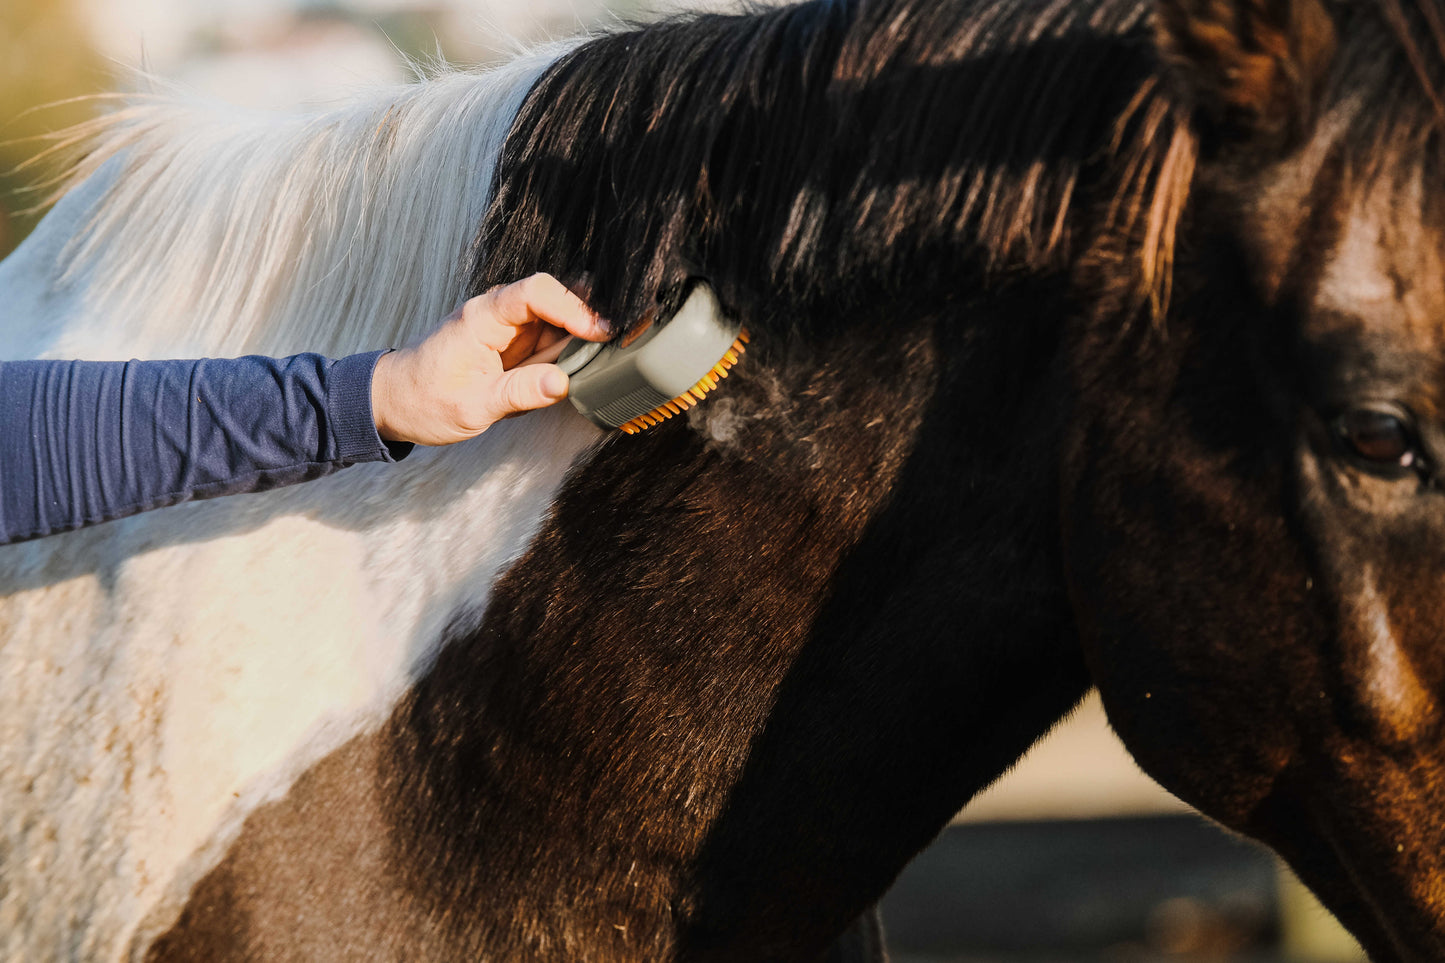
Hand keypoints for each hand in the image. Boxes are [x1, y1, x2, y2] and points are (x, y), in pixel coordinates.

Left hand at [371, 274, 608, 445]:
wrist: (393, 402)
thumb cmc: (423, 400)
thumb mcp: (472, 407)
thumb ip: (519, 393)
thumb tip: (561, 383)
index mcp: (482, 318)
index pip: (536, 292)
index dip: (573, 307)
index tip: (599, 332)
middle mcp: (497, 315)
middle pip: (555, 302)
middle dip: (587, 320)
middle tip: (618, 342)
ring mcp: (507, 329)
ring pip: (557, 323)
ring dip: (580, 339)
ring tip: (601, 358)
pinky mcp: (512, 344)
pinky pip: (549, 341)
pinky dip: (568, 351)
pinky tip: (579, 364)